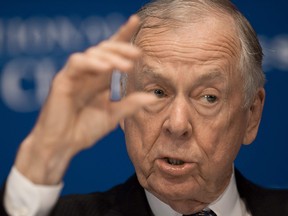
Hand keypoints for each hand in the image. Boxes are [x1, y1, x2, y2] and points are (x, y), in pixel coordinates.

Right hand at [14, 15, 155, 184]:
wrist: (62, 145)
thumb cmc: (84, 130)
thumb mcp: (112, 116)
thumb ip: (131, 105)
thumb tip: (154, 97)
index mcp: (100, 79)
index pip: (113, 53)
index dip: (124, 36)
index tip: (136, 22)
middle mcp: (89, 74)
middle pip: (105, 49)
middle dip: (122, 47)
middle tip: (138, 53)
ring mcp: (75, 75)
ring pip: (92, 53)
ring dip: (111, 56)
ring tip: (127, 65)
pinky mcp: (62, 80)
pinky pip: (77, 64)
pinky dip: (92, 63)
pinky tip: (105, 68)